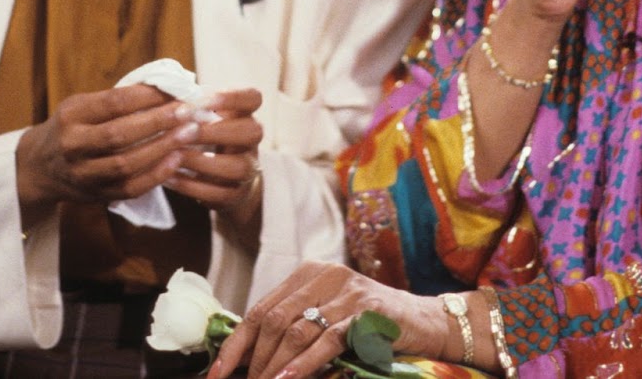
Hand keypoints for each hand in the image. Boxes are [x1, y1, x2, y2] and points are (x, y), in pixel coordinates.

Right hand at [14, 84, 198, 221]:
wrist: (39, 168)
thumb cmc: (71, 128)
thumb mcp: (82, 105)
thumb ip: (115, 100)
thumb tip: (165, 88)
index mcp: (71, 115)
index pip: (113, 103)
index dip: (147, 96)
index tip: (175, 90)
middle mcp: (73, 145)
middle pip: (119, 134)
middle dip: (158, 122)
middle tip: (188, 111)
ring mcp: (83, 174)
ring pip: (126, 164)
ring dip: (162, 148)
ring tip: (189, 133)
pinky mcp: (96, 195)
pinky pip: (130, 188)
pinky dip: (156, 174)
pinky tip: (176, 160)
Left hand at [164, 88, 263, 216]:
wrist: (224, 180)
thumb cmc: (205, 138)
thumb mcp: (204, 118)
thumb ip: (191, 106)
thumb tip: (161, 90)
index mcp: (244, 114)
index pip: (253, 98)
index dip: (231, 97)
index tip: (201, 99)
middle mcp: (251, 141)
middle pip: (251, 131)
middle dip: (215, 131)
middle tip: (183, 131)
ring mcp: (247, 169)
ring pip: (237, 166)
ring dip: (202, 160)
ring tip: (174, 155)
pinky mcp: (235, 194)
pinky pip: (218, 193)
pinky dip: (191, 186)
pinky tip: (170, 177)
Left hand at [209, 262, 448, 378]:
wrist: (424, 321)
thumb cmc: (369, 323)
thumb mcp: (327, 315)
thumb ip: (295, 325)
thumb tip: (250, 358)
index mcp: (308, 273)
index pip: (260, 309)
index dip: (235, 344)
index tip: (216, 373)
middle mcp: (324, 275)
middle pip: (274, 320)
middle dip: (255, 360)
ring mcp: (346, 291)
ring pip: (297, 330)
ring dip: (275, 366)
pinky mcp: (367, 311)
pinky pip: (328, 339)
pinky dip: (305, 363)